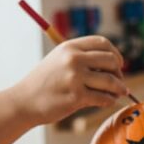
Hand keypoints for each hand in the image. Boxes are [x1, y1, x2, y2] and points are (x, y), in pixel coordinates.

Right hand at [7, 36, 127, 126]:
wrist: (24, 101)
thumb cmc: (44, 82)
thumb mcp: (59, 60)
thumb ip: (81, 57)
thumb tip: (113, 63)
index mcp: (69, 47)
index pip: (102, 43)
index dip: (115, 54)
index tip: (118, 65)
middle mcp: (73, 59)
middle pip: (110, 60)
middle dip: (119, 72)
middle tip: (118, 82)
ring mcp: (75, 77)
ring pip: (110, 81)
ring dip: (119, 88)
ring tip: (119, 93)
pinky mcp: (76, 96)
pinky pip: (104, 98)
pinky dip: (110, 100)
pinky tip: (107, 101)